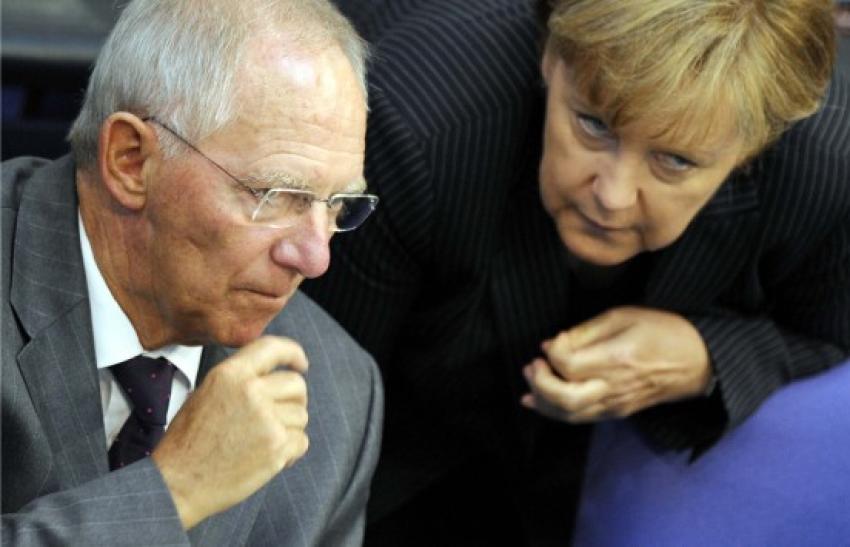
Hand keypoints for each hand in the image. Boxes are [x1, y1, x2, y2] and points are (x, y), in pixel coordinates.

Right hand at [152, 336, 308, 529]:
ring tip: (263, 442)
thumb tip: (270, 378)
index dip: (292, 353)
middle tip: (280, 416)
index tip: (301, 363)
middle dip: (294, 400)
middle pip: (296, 384)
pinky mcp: (276, 446)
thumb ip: (238, 381)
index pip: (272, 348)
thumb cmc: (187, 443)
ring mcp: (266, 419)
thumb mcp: (204, 395)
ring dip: (289, 429)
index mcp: (230, 375)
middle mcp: (250, 391)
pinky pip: (302, 441)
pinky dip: (291, 451)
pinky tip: (269, 458)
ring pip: (301, 415)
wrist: (178, 483)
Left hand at [521, 306, 711, 422]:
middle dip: (540, 383)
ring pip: (569, 414)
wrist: (699, 361)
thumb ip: (584, 331)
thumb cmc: (663, 330)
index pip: (568, 366)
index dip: (552, 353)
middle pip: (564, 399)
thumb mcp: (624, 316)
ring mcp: (616, 405)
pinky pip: (581, 418)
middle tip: (532, 364)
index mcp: (617, 359)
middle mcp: (614, 387)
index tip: (555, 340)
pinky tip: (538, 401)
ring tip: (530, 379)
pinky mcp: (617, 413)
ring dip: (542, 400)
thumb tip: (551, 345)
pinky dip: (555, 411)